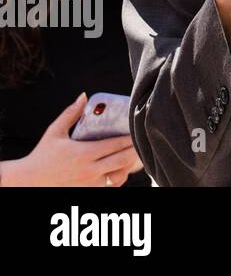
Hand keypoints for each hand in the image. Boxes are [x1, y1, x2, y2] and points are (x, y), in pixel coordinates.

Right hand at [4, 94, 142, 185]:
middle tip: (143, 142)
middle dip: (136, 151)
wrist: (28, 182)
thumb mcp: (54, 132)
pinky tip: (122, 170)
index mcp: (83, 153)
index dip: (130, 138)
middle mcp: (89, 170)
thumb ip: (71, 114)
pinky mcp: (88, 193)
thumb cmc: (42, 155)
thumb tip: (84, 96)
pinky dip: (119, 178)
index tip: (138, 131)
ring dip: (129, 166)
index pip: (115, 145)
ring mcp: (89, 184)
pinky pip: (110, 186)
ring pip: (119, 176)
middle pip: (122, 160)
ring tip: (136, 156)